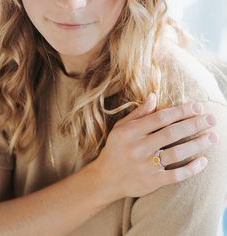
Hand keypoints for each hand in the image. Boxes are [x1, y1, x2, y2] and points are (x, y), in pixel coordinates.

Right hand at [94, 93, 217, 199]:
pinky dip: (191, 169)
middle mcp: (138, 148)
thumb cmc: (115, 149)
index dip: (181, 111)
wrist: (106, 178)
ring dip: (197, 145)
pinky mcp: (151, 182)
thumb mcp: (120, 128)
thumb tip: (154, 95)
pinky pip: (175, 176)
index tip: (198, 106)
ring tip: (213, 137)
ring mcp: (145, 166)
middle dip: (194, 124)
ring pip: (176, 153)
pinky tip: (203, 161)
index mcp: (130, 132)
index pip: (160, 118)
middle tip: (212, 118)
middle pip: (171, 133)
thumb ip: (138, 113)